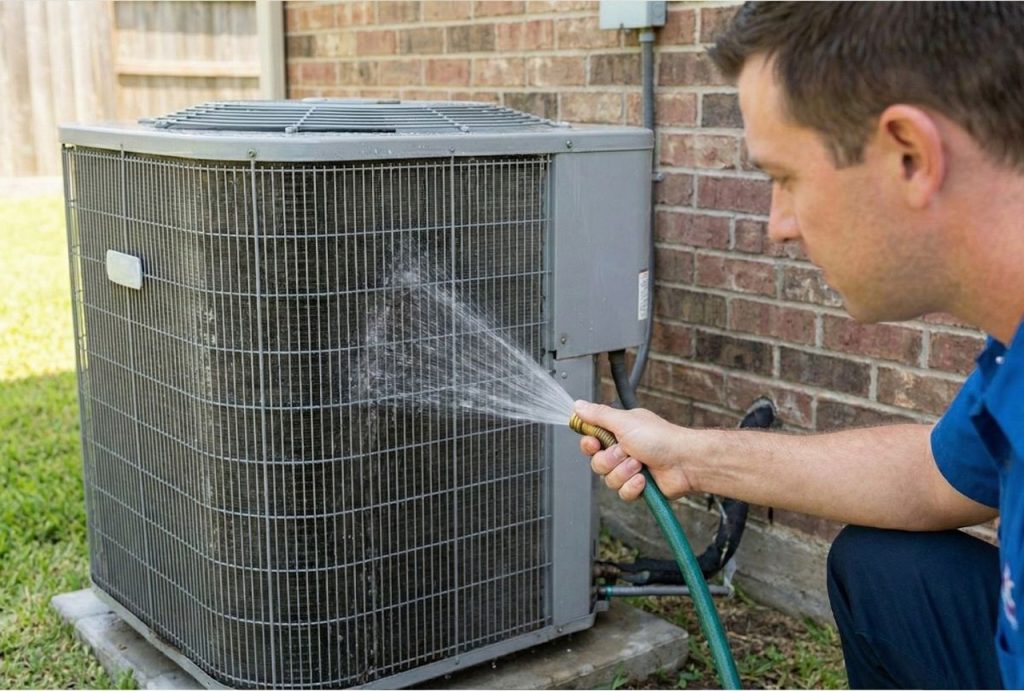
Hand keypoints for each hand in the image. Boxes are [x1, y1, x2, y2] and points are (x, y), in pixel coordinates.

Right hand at [573, 400, 694, 500]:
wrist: (684, 461)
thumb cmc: (660, 438)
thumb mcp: (624, 421)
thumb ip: (598, 415)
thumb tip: (578, 405)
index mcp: (618, 433)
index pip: (590, 441)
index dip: (589, 445)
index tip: (593, 443)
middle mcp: (622, 451)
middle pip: (596, 463)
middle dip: (611, 460)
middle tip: (626, 451)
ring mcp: (630, 470)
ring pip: (608, 480)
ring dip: (624, 472)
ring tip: (640, 464)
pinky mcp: (638, 487)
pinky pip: (622, 493)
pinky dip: (633, 486)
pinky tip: (644, 479)